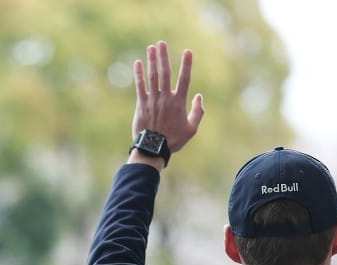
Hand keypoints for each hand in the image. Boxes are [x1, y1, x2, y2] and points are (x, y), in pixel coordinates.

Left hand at [132, 41, 204, 156]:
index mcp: (179, 102)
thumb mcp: (192, 129)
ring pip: (152, 77)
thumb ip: (198, 112)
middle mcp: (165, 98)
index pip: (184, 79)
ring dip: (152, 61)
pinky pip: (140, 86)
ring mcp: (152, 100)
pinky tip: (137, 63)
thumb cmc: (173, 140)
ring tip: (151, 48)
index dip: (186, 64)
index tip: (187, 51)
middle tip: (162, 43)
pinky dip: (139, 74)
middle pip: (165, 73)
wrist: (153, 149)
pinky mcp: (141, 105)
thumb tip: (199, 96)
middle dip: (164, 56)